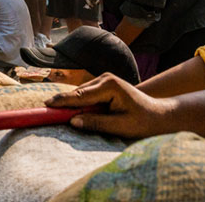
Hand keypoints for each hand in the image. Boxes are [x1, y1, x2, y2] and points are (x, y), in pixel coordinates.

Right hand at [46, 73, 175, 138]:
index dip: (62, 101)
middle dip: (63, 103)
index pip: (80, 96)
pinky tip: (74, 113)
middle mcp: (105, 78)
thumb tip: (73, 121)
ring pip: (81, 94)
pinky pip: (86, 95)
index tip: (45, 105)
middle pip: (78, 93)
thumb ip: (96, 123)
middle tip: (45, 111)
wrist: (160, 115)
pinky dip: (80, 103)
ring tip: (57, 113)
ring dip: (72, 104)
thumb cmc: (144, 121)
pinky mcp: (104, 85)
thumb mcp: (120, 126)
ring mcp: (104, 79)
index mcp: (110, 86)